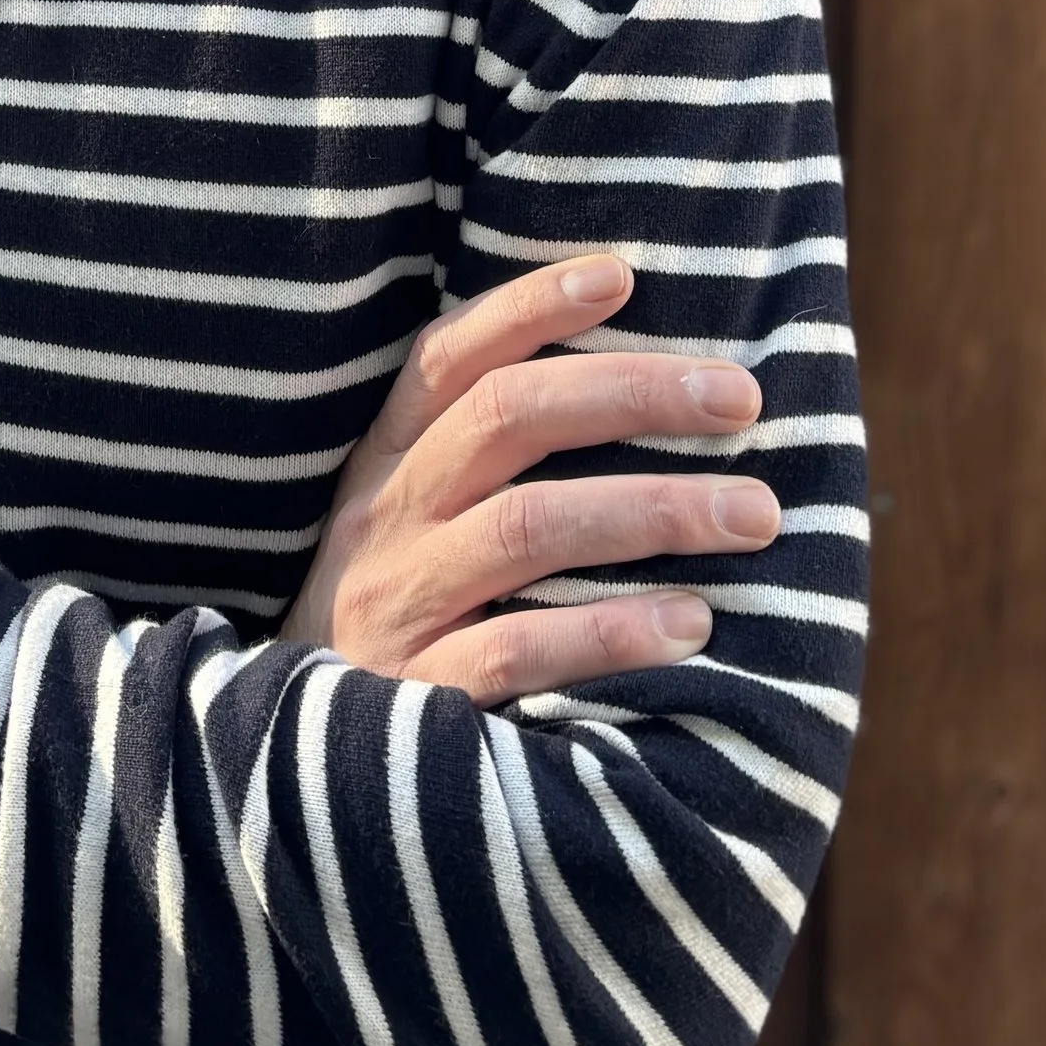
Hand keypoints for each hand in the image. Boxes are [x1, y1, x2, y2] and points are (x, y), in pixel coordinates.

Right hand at [278, 254, 778, 704]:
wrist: (292, 770)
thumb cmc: (397, 619)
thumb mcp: (407, 523)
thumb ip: (482, 460)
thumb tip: (635, 385)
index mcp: (386, 461)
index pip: (449, 357)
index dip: (530, 308)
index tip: (622, 275)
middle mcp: (387, 518)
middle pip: (506, 420)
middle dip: (632, 394)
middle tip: (742, 398)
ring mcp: (399, 604)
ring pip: (527, 526)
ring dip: (651, 508)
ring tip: (754, 512)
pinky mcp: (418, 696)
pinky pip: (519, 650)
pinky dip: (610, 633)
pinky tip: (693, 624)